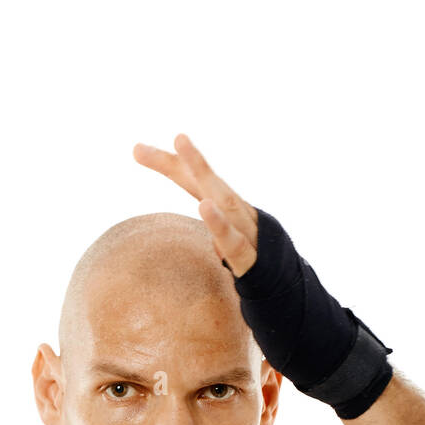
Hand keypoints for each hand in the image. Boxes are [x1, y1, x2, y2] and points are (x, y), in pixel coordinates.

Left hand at [132, 133, 258, 276]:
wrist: (288, 289)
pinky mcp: (251, 258)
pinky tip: (204, 206)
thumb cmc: (251, 260)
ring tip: (183, 147)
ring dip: (203, 172)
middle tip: (176, 136)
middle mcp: (238, 212)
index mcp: (224, 208)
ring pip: (225, 201)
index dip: (168, 165)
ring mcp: (247, 232)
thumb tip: (205, 223)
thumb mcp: (222, 244)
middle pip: (211, 183)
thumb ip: (211, 231)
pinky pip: (234, 241)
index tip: (136, 150)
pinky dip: (218, 223)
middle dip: (191, 158)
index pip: (193, 182)